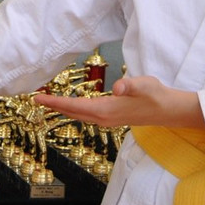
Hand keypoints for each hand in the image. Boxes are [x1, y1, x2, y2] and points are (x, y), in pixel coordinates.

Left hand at [32, 75, 204, 128]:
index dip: (55, 102)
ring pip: (79, 115)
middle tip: (36, 99)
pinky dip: (75, 110)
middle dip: (54, 106)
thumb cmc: (156, 95)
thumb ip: (131, 85)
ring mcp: (107, 120)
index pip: (74, 106)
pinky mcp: (112, 118)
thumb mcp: (144, 84)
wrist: (168, 110)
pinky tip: (72, 106)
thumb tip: (119, 88)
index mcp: (106, 110)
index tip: (39, 98)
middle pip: (73, 112)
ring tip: (49, 102)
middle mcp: (103, 118)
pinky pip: (87, 115)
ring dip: (63, 108)